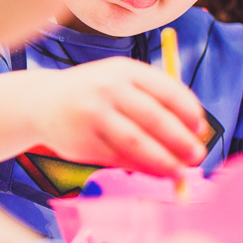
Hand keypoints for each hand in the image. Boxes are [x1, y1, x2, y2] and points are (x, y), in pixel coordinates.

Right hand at [30, 57, 206, 176]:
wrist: (41, 102)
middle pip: (154, 118)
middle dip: (180, 140)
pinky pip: (118, 158)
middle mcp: (107, 89)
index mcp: (124, 70)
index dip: (189, 113)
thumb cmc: (92, 93)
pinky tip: (154, 172)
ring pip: (137, 143)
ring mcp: (92, 115)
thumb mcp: (119, 81)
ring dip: (163, 161)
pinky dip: (141, 168)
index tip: (201, 129)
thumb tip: (192, 134)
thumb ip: (153, 100)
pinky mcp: (82, 140)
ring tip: (179, 172)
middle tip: (197, 155)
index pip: (167, 91)